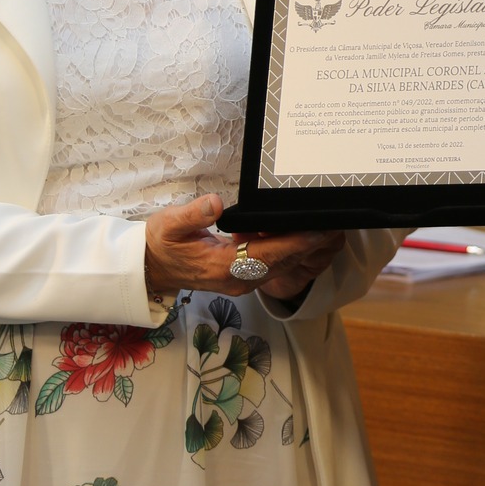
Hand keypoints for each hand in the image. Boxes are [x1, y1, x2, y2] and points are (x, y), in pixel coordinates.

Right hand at [143, 196, 344, 301]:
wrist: (150, 268)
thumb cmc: (160, 244)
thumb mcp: (168, 224)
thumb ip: (193, 215)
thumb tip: (215, 204)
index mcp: (222, 267)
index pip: (268, 254)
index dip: (295, 243)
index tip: (318, 230)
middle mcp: (236, 279)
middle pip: (282, 262)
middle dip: (308, 244)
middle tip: (334, 222)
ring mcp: (240, 281)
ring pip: (280, 265)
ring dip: (300, 248)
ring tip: (322, 225)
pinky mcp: (241, 278)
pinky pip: (271, 265)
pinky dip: (286, 250)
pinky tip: (294, 232)